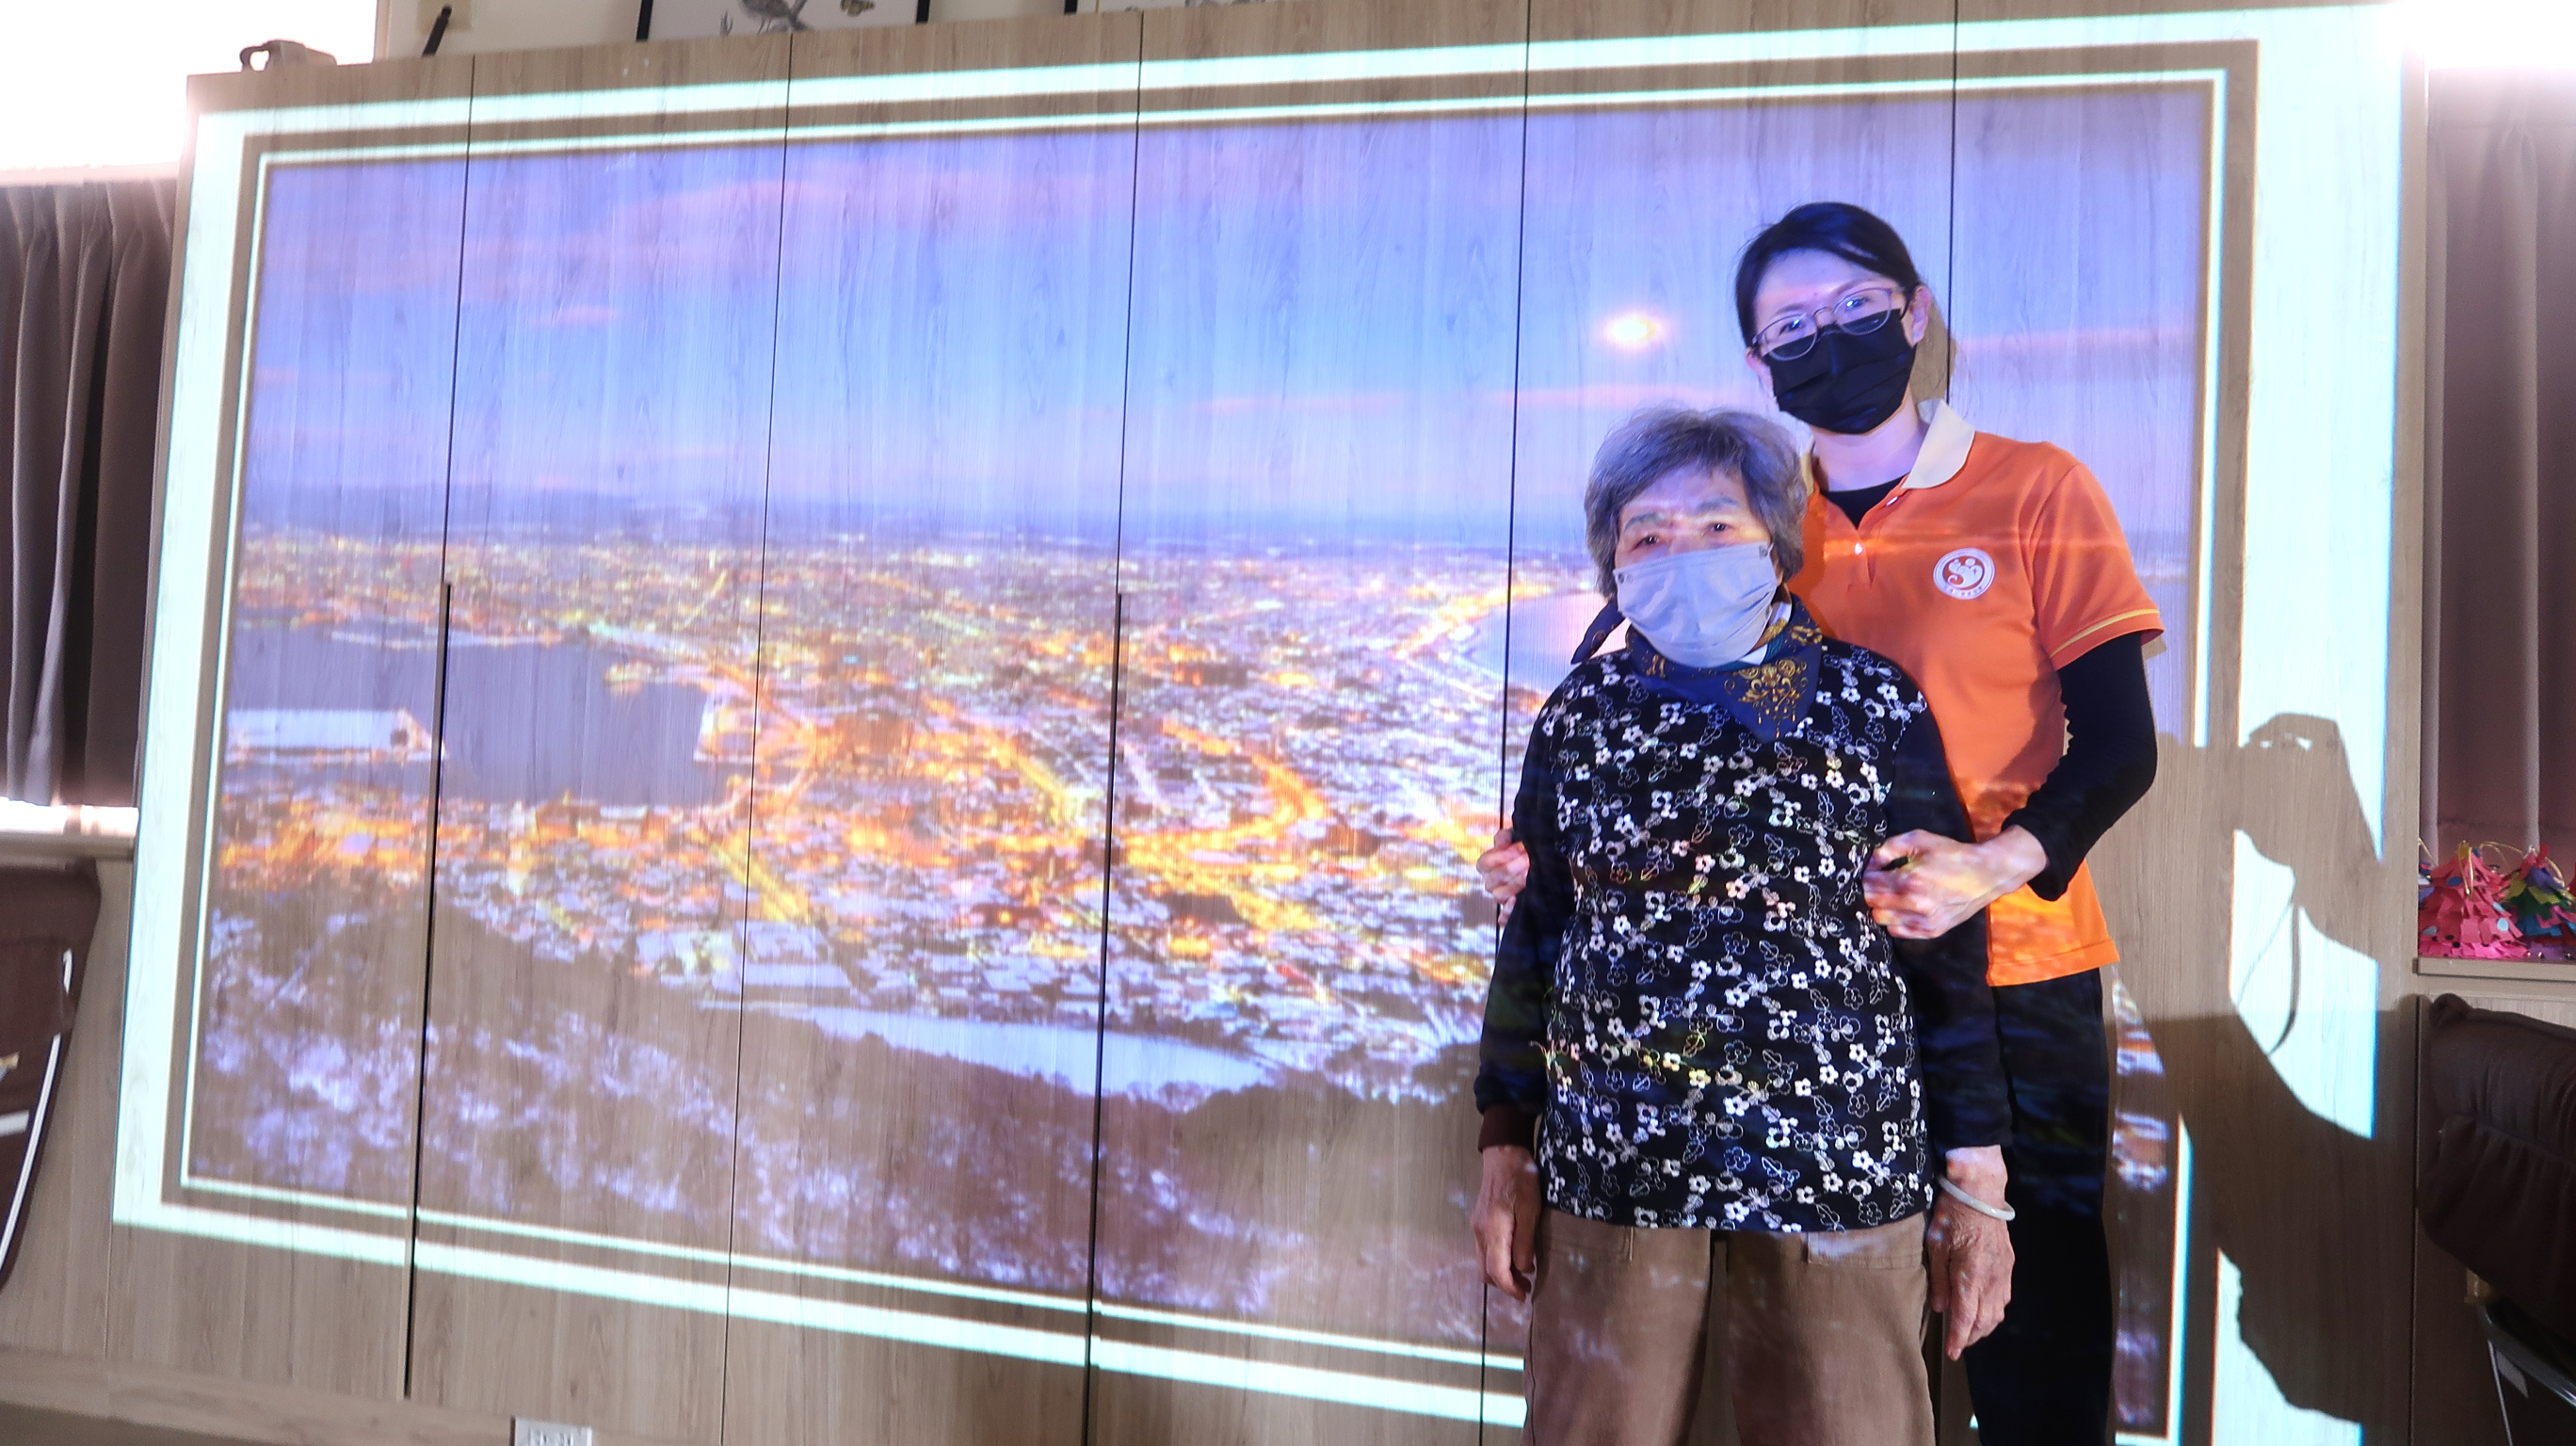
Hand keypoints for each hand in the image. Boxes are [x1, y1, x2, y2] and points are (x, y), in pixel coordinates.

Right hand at [1472, 1145, 1540, 1300]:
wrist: (1503, 1154)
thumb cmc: (1521, 1179)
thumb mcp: (1530, 1210)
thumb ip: (1525, 1242)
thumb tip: (1523, 1269)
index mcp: (1493, 1231)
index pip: (1496, 1271)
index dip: (1510, 1288)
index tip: (1525, 1296)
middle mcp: (1480, 1232)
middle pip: (1485, 1272)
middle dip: (1504, 1285)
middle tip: (1527, 1288)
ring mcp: (1477, 1227)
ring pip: (1483, 1262)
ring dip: (1500, 1274)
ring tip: (1523, 1274)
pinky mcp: (1479, 1222)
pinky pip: (1484, 1251)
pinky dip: (1497, 1261)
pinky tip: (1513, 1257)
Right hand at [1476, 828, 1529, 921]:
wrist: (1553, 865)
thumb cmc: (1531, 849)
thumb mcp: (1518, 838)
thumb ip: (1506, 837)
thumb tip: (1502, 842)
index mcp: (1490, 866)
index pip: (1483, 864)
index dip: (1498, 856)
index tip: (1518, 848)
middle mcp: (1494, 882)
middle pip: (1493, 879)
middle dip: (1511, 867)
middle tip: (1528, 860)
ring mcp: (1504, 897)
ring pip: (1499, 895)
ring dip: (1515, 884)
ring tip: (1530, 874)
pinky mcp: (1514, 910)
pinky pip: (1504, 917)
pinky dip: (1508, 912)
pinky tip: (1516, 901)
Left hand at [1863, 827, 2046, 937]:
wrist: (1985, 875)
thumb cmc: (1952, 854)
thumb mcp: (1920, 839)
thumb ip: (1890, 847)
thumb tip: (1870, 861)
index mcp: (1910, 879)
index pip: (1869, 884)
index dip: (1868, 875)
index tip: (1874, 871)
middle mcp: (1915, 903)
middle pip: (1872, 903)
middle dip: (1871, 891)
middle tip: (1880, 883)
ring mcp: (1924, 920)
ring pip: (1881, 920)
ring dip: (1881, 907)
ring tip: (1891, 896)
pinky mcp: (1932, 930)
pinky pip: (1897, 932)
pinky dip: (1894, 920)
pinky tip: (1902, 908)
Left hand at [1925, 1147, 2013, 1358]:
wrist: (1981, 1192)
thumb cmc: (1953, 1215)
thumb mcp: (1935, 1246)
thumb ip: (1939, 1280)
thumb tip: (1940, 1308)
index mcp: (1971, 1275)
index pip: (1966, 1318)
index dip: (1960, 1339)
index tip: (1953, 1353)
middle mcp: (1991, 1279)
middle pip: (1985, 1320)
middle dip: (1971, 1336)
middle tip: (1958, 1344)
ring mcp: (2003, 1272)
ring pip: (1998, 1311)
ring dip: (1984, 1326)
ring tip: (1970, 1331)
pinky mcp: (2009, 1265)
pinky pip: (2004, 1297)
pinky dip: (1994, 1310)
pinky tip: (1984, 1310)